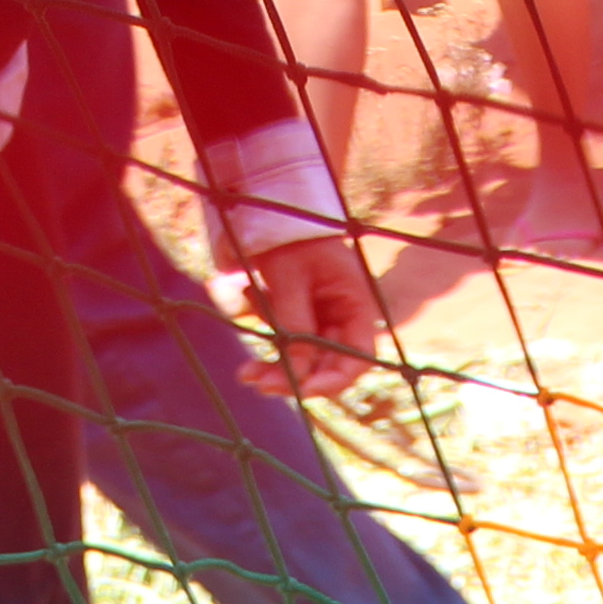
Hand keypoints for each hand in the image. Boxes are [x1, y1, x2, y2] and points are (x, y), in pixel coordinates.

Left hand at [237, 234, 381, 400]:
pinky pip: (287, 347)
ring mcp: (322, 321)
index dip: (332, 379)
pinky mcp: (300, 321)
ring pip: (303, 362)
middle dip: (293, 378)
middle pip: (326, 366)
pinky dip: (269, 349)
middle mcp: (343, 319)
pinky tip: (248, 341)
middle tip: (256, 383)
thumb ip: (295, 323)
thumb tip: (297, 373)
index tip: (301, 388)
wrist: (270, 215)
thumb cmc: (289, 237)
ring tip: (245, 373)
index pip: (357, 358)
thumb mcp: (290, 276)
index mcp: (357, 305)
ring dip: (275, 370)